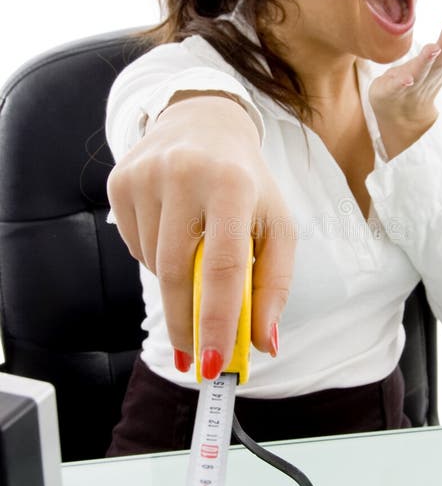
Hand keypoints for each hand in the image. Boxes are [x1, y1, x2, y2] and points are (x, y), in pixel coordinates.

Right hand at [107, 93, 294, 375]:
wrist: (203, 122)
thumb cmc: (247, 182)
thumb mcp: (277, 224)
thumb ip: (274, 284)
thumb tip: (264, 344)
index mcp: (233, 185)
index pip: (223, 266)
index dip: (216, 320)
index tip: (214, 363)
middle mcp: (185, 175)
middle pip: (176, 273)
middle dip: (186, 325)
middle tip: (195, 360)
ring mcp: (146, 176)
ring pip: (153, 264)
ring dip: (174, 285)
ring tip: (195, 261)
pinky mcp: (119, 181)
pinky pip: (134, 247)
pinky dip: (155, 259)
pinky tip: (173, 236)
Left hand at [369, 1, 441, 157]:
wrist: (399, 113)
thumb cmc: (423, 76)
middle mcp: (433, 74)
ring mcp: (413, 84)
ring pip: (422, 71)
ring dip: (429, 59)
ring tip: (434, 47)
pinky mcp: (392, 91)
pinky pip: (397, 88)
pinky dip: (402, 83)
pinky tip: (405, 79)